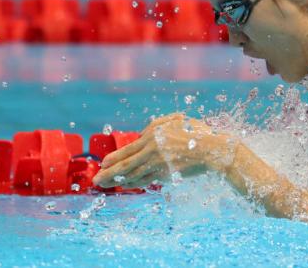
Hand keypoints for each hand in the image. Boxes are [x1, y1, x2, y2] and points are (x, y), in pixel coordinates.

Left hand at [92, 113, 235, 188]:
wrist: (212, 149)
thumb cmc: (197, 133)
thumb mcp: (176, 121)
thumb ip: (158, 126)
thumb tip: (143, 133)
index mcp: (153, 133)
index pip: (129, 148)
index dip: (114, 158)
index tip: (103, 164)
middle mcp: (151, 147)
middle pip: (125, 163)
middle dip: (108, 172)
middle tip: (96, 180)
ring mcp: (157, 162)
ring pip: (132, 174)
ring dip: (116, 180)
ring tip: (104, 185)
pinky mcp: (165, 173)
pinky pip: (145, 180)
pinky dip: (133, 184)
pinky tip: (125, 186)